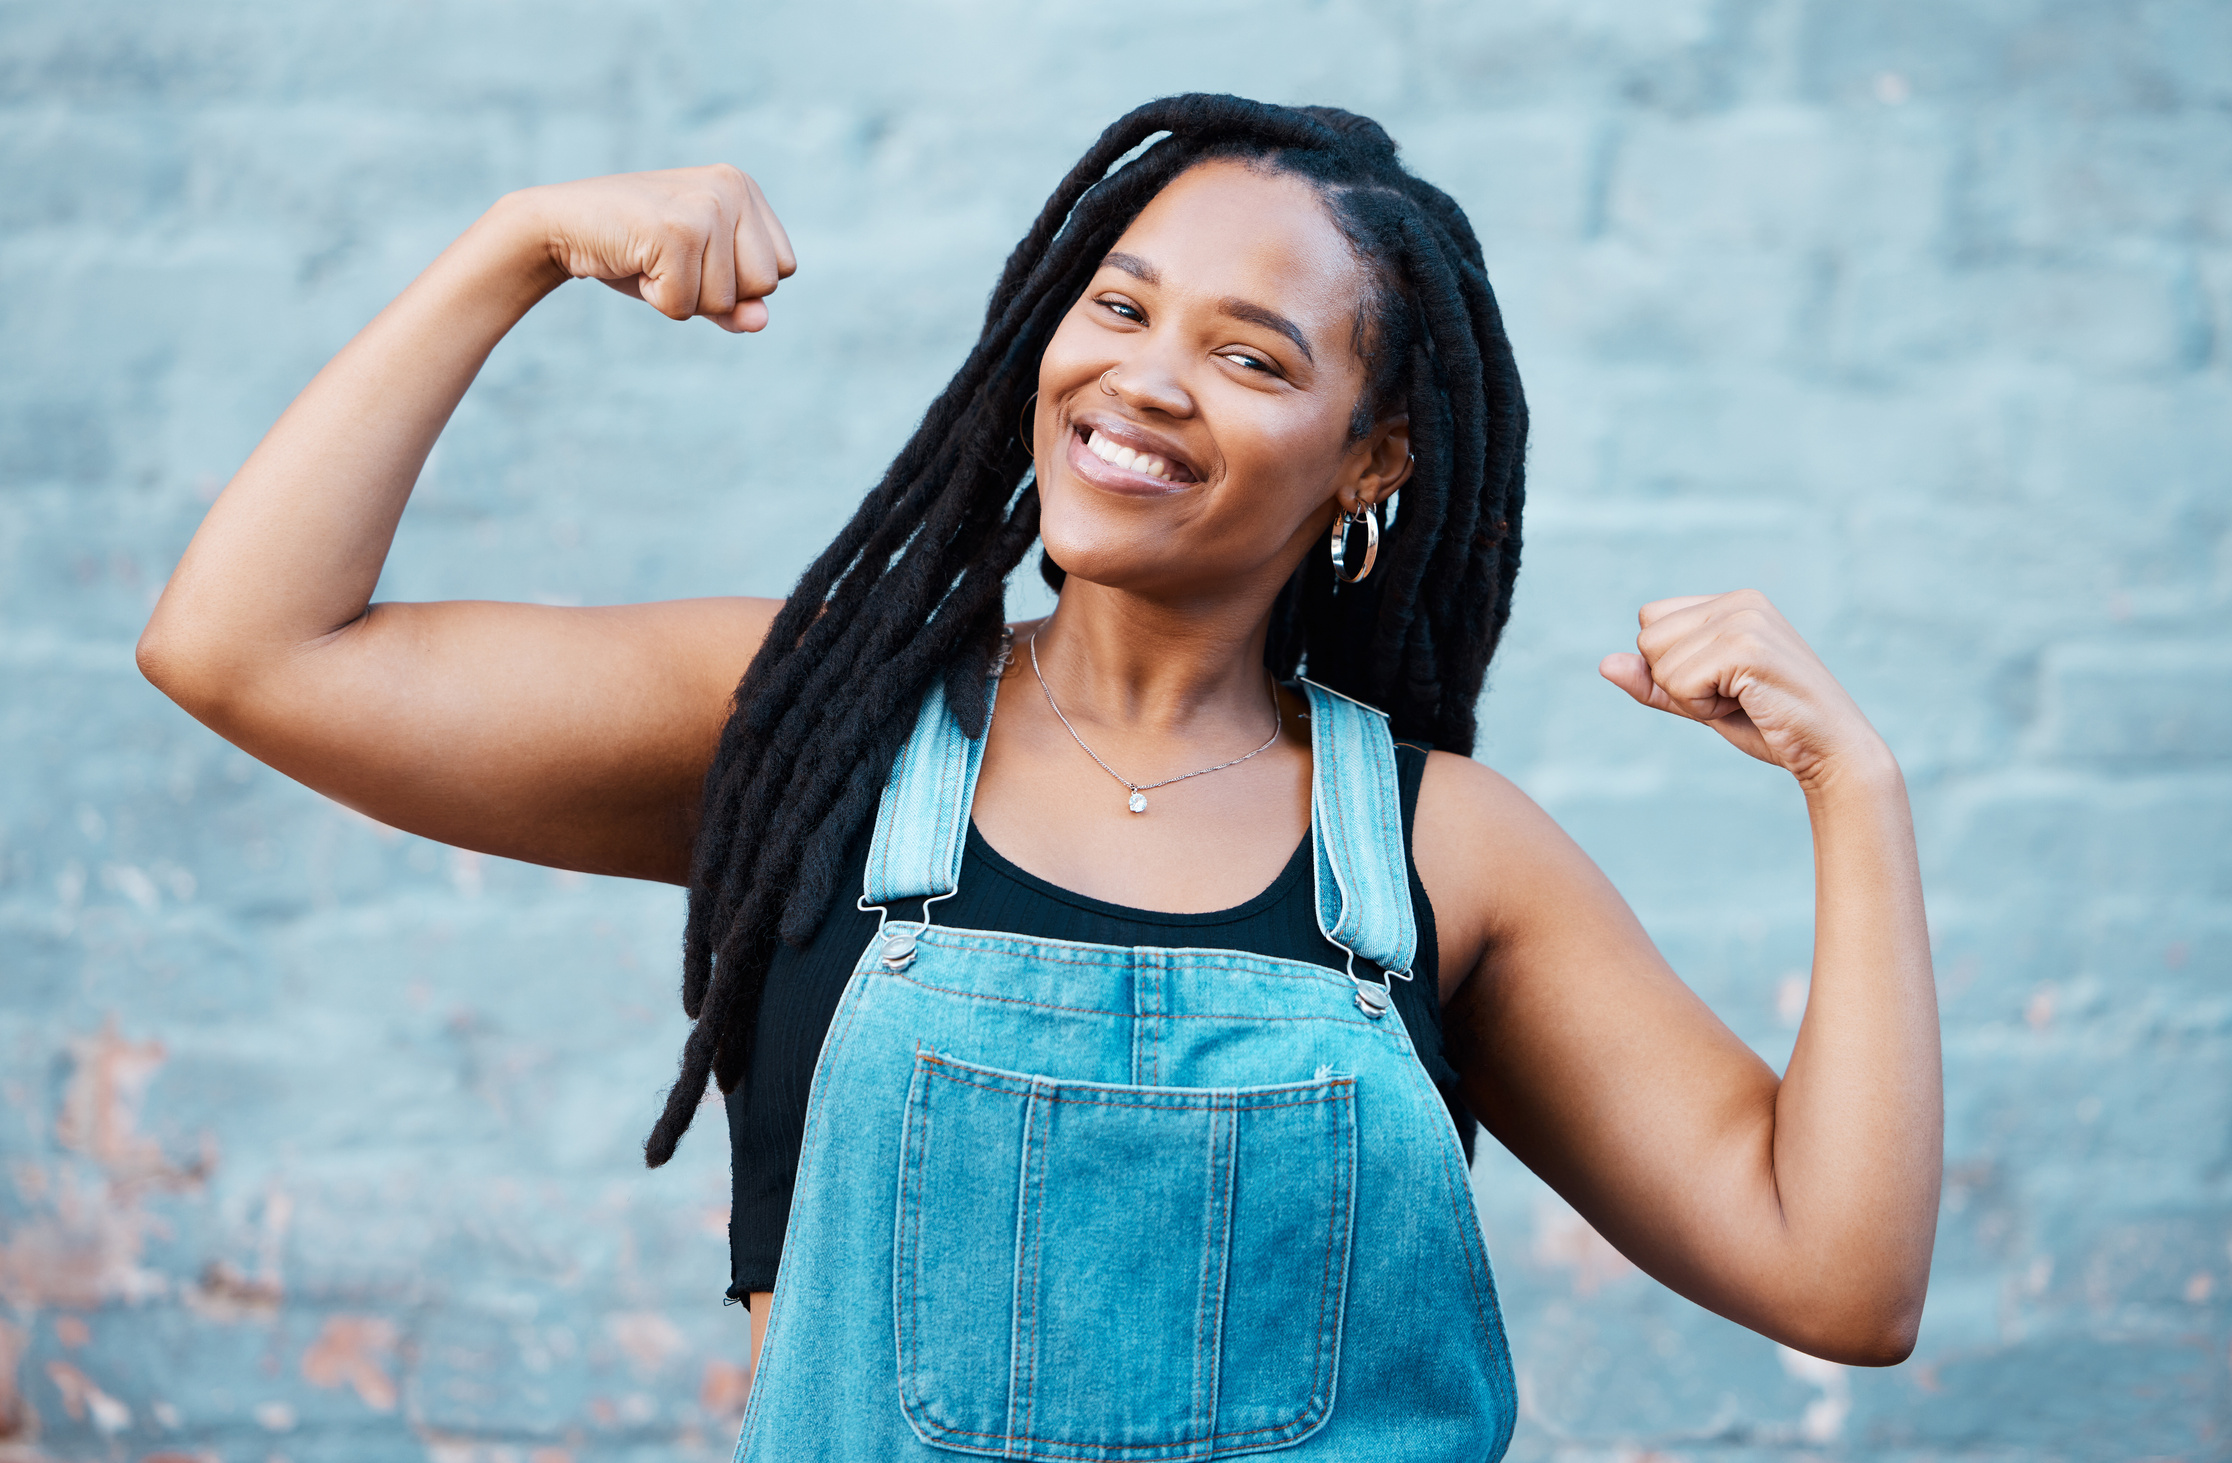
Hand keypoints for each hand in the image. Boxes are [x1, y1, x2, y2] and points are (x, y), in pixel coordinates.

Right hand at [500, 166, 796, 332]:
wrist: (560, 225)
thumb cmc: (636, 251)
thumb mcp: (696, 279)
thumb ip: (737, 304)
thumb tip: (761, 321)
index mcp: (745, 188)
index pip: (782, 269)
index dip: (739, 283)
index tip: (696, 257)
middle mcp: (732, 187)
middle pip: (765, 286)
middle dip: (716, 293)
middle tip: (670, 260)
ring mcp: (706, 206)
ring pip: (726, 301)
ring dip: (684, 297)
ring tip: (651, 259)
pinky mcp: (675, 231)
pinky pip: (686, 305)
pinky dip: (658, 299)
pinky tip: (635, 263)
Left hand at [1599, 590, 1891, 792]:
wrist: (1832, 752)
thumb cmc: (1769, 726)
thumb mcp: (1700, 701)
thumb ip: (1654, 682)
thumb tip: (1605, 664)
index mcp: (1733, 602)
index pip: (1650, 620)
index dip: (1671, 665)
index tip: (1722, 684)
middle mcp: (1739, 601)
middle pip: (1647, 639)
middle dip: (1677, 682)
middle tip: (1734, 697)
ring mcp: (1745, 620)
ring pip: (1658, 663)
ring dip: (1692, 698)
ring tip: (1744, 701)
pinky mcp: (1747, 648)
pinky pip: (1679, 683)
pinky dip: (1702, 707)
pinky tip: (1748, 705)